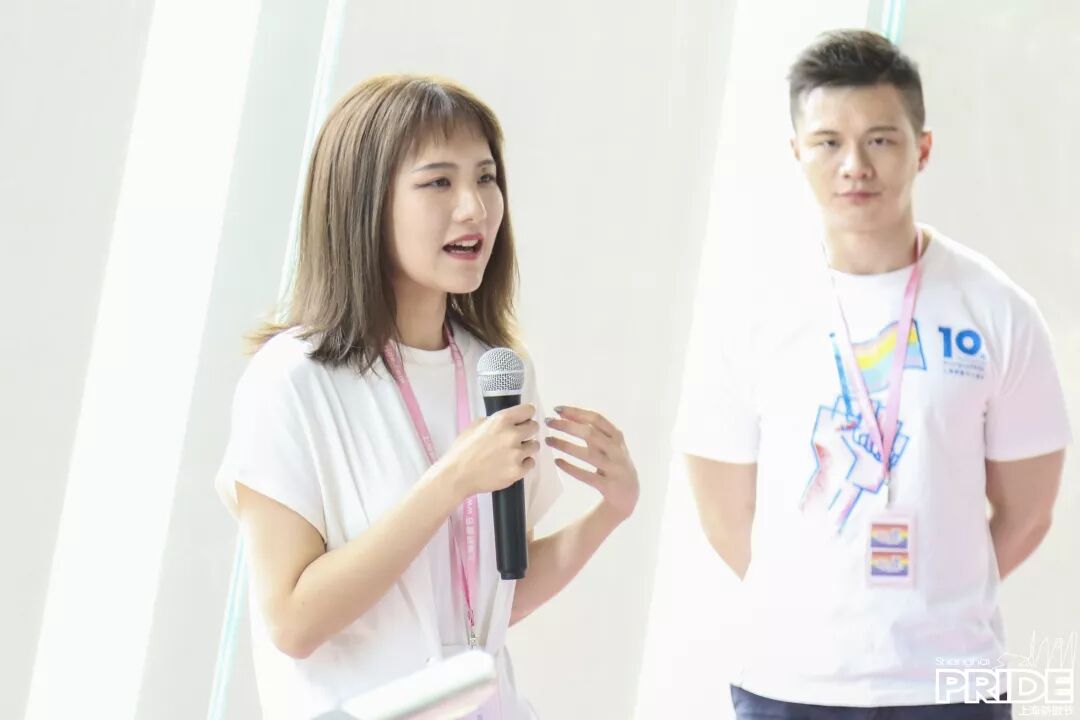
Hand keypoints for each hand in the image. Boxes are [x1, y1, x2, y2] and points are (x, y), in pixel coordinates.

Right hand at [434, 403, 539, 499]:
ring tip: (512, 453)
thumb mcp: (474, 426)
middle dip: (527, 431)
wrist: (457, 475)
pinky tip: (510, 464)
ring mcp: (517, 454)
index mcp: (501, 420)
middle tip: (517, 438)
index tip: (523, 419)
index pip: (528, 410)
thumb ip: (492, 421)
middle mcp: (512, 435)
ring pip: (534, 446)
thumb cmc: (462, 450)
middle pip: (534, 427)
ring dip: (526, 448)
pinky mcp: (518, 471)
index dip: (526, 415)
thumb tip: (504, 422)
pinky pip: (530, 463)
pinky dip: (523, 464)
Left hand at [544, 406, 638, 520]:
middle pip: (590, 434)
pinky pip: (587, 475)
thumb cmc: (613, 464)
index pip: (596, 419)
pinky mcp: (609, 485)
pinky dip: (571, 468)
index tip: (557, 409)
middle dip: (567, 426)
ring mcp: (614, 468)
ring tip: (548, 440)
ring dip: (565, 445)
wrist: (629, 494)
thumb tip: (565, 416)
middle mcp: (617, 451)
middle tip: (548, 422)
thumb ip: (592, 432)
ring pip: (588, 454)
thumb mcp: (608, 445)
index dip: (577, 413)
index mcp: (617, 437)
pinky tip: (557, 461)